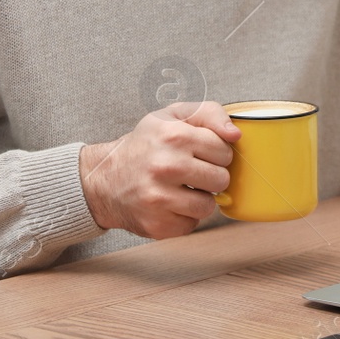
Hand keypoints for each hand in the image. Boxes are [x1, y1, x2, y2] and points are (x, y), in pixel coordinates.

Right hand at [78, 102, 241, 239]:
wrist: (104, 179)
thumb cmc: (145, 145)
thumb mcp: (172, 116)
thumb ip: (209, 113)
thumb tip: (235, 135)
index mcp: (174, 135)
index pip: (224, 150)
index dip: (216, 152)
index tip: (200, 153)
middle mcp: (166, 166)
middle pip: (221, 179)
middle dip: (210, 176)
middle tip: (191, 172)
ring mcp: (160, 198)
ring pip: (209, 205)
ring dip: (199, 198)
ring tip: (181, 188)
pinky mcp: (157, 224)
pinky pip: (192, 224)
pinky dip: (184, 216)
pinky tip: (169, 203)